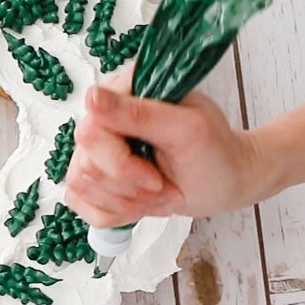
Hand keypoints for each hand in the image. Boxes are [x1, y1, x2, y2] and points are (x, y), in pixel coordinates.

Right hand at [64, 68, 266, 227]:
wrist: (224, 181)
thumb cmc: (215, 154)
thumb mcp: (186, 130)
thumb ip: (138, 113)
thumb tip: (92, 97)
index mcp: (123, 92)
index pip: (91, 131)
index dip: (120, 163)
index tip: (154, 175)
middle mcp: (103, 117)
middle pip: (84, 164)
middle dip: (127, 187)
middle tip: (161, 187)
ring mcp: (94, 148)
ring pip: (80, 185)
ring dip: (125, 202)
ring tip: (157, 194)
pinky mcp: (92, 176)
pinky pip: (80, 202)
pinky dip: (115, 213)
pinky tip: (140, 203)